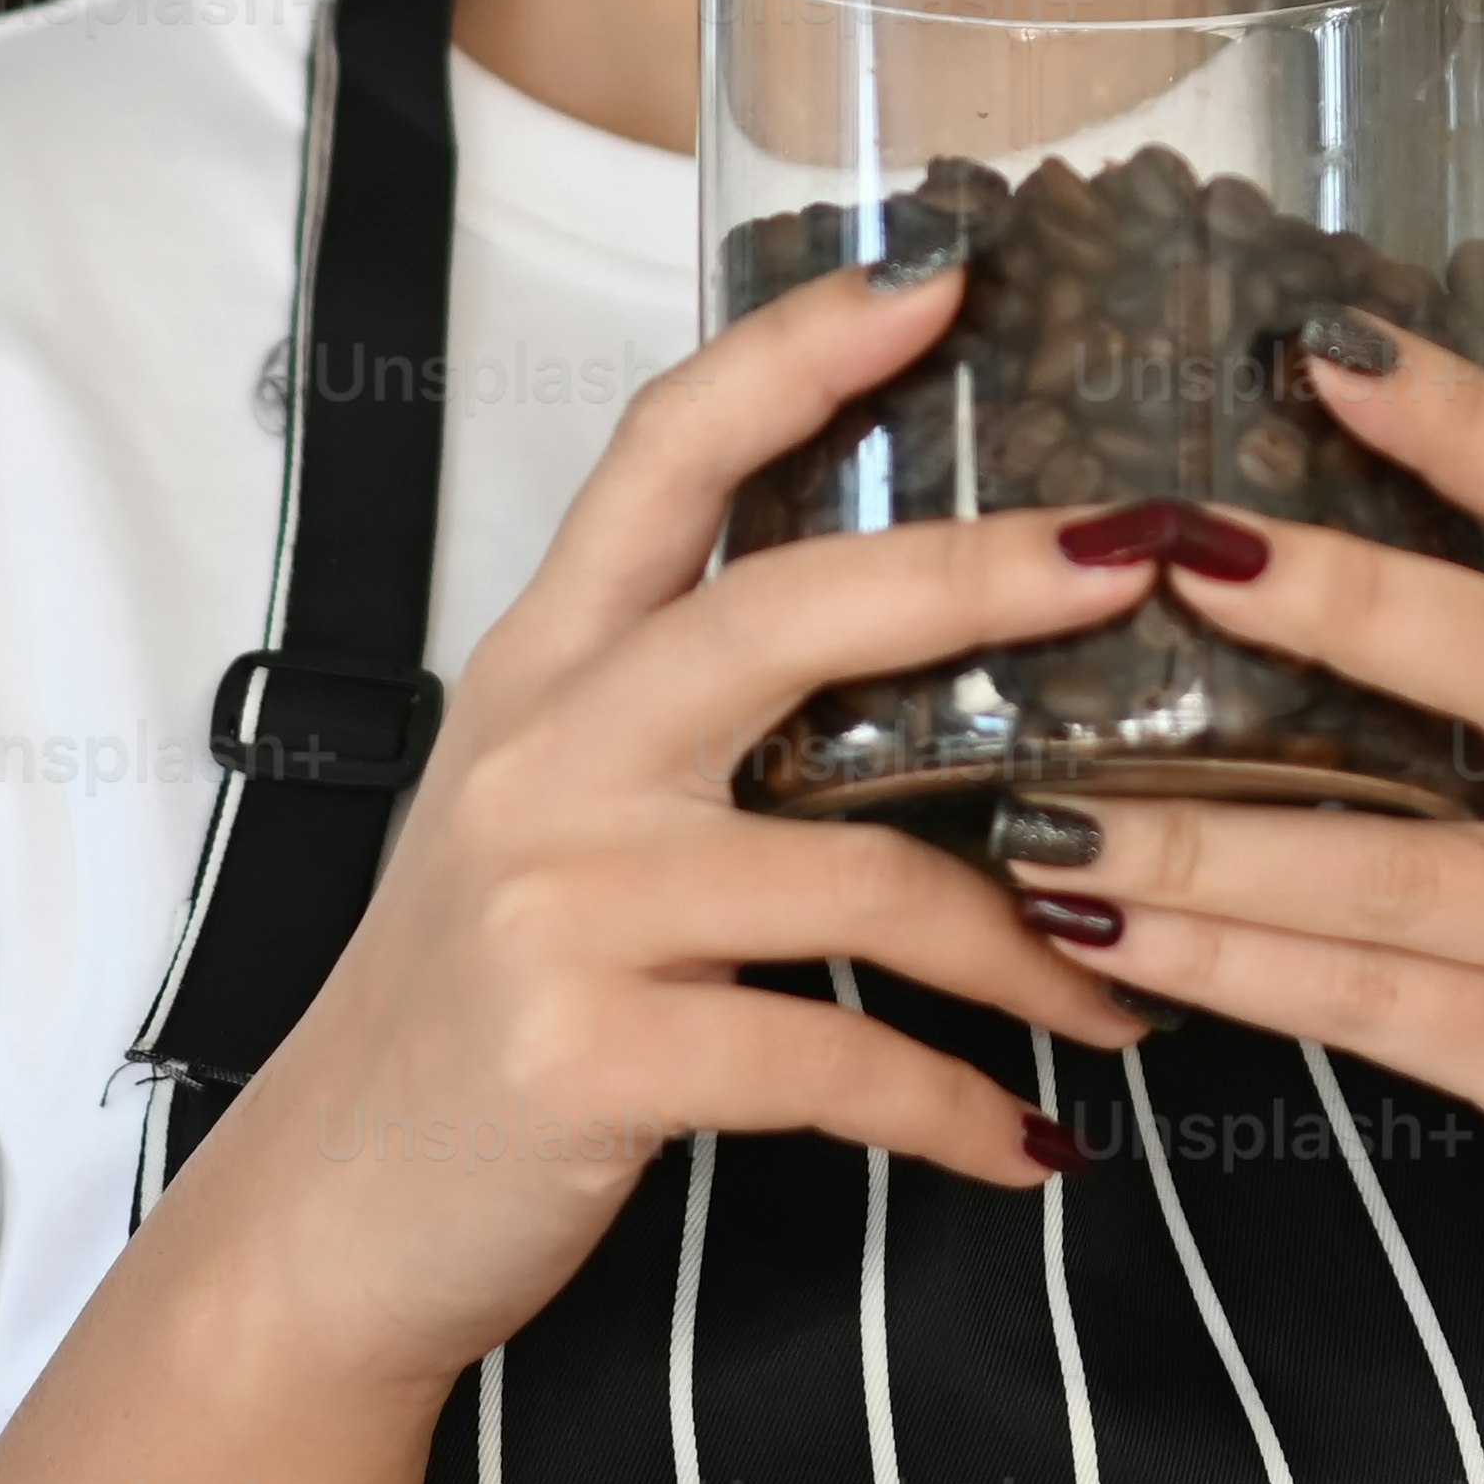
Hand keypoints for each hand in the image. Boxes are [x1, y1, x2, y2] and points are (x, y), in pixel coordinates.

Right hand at [164, 250, 1172, 1419]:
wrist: (334, 1218)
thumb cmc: (490, 1000)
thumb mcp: (556, 812)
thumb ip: (684, 708)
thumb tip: (931, 622)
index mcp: (545, 670)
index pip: (664, 453)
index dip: (798, 349)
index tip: (945, 266)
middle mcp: (546, 756)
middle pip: (791, 611)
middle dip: (990, 573)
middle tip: (1149, 555)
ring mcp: (559, 902)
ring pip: (866, 872)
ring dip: (1033, 944)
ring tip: (1138, 989)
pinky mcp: (588, 1053)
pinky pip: (835, 1060)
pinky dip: (960, 1106)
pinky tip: (1038, 1139)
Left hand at [1020, 324, 1483, 1483]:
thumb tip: (1299, 593)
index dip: (1467, 419)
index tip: (1322, 340)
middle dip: (1322, 599)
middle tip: (1155, 549)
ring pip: (1398, 860)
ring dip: (1198, 831)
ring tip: (1040, 804)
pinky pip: (1372, 997)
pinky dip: (1223, 960)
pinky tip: (1105, 933)